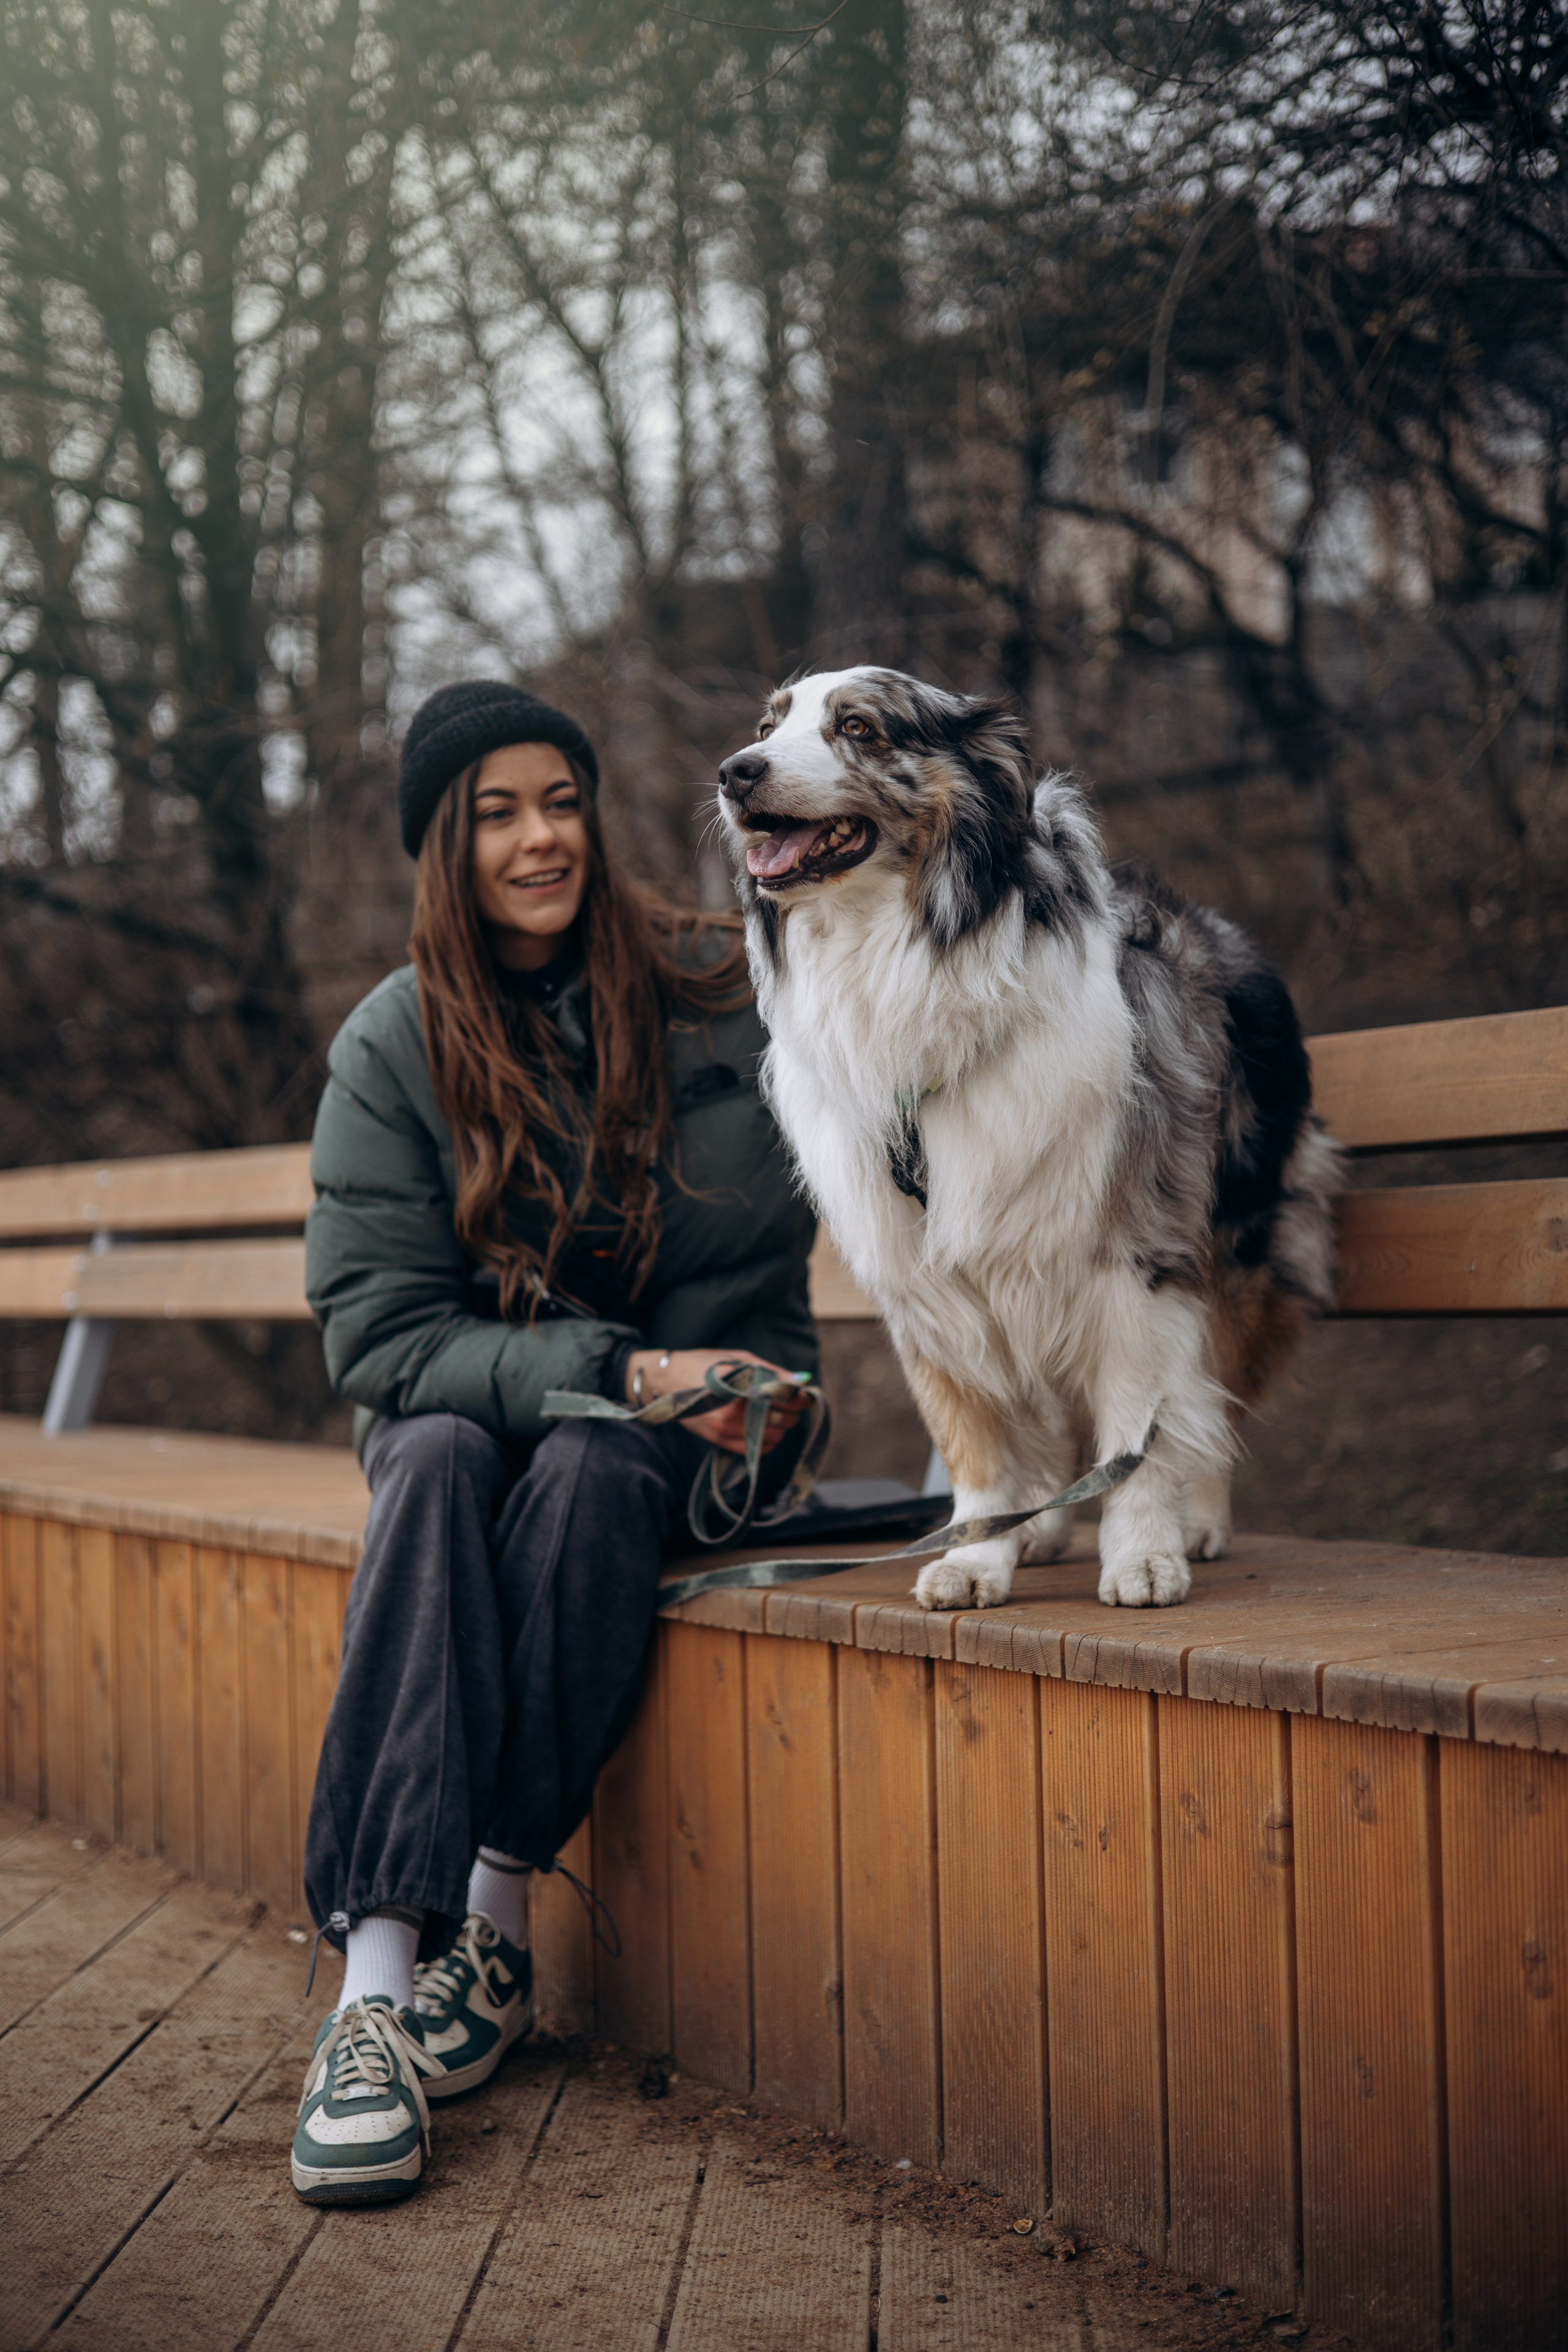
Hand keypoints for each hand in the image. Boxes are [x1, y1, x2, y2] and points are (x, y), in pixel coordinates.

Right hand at [624, 1347, 809, 1455]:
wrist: (667, 1381)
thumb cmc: (704, 1364)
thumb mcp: (739, 1359)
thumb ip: (771, 1372)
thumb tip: (802, 1380)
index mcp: (743, 1387)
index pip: (787, 1398)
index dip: (802, 1397)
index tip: (806, 1393)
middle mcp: (735, 1412)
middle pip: (785, 1419)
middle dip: (792, 1410)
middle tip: (787, 1400)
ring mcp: (727, 1430)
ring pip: (774, 1437)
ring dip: (780, 1426)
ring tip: (772, 1412)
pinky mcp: (720, 1441)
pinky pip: (757, 1449)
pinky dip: (767, 1440)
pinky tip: (760, 1426)